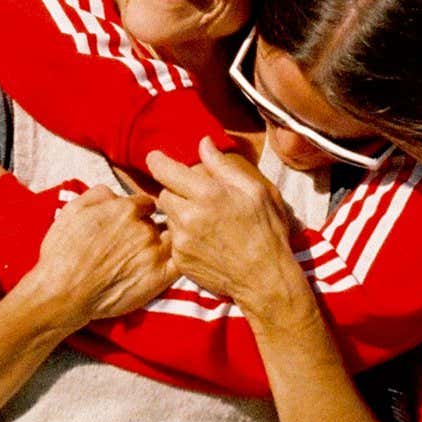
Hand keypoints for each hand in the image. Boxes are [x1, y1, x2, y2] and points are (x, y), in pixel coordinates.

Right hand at [18, 185, 176, 326]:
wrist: (63, 291)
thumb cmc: (63, 252)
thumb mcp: (73, 210)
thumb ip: (98, 194)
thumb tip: (115, 193)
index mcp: (126, 209)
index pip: (147, 203)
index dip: (141, 211)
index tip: (136, 220)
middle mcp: (144, 228)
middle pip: (159, 221)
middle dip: (151, 228)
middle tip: (138, 241)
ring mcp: (154, 253)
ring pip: (171, 240)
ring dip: (164, 244)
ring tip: (150, 255)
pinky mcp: (160, 277)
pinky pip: (180, 263)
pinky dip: (178, 261)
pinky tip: (166, 265)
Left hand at [146, 136, 298, 311]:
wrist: (264, 278)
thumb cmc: (266, 231)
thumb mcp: (255, 191)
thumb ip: (223, 166)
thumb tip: (203, 143)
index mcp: (207, 194)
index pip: (165, 170)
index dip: (158, 161)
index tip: (155, 158)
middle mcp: (188, 217)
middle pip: (164, 194)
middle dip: (176, 191)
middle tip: (197, 197)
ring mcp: (181, 241)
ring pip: (168, 217)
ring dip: (180, 214)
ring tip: (206, 221)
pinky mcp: (180, 260)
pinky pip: (173, 239)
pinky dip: (183, 236)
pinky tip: (205, 241)